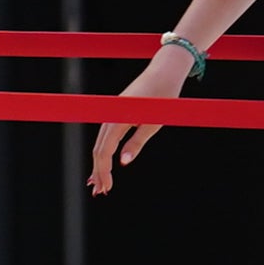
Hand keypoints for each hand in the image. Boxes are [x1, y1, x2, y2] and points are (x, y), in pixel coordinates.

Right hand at [90, 47, 192, 194]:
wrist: (165, 72)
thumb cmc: (163, 97)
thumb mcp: (153, 124)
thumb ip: (136, 143)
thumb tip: (123, 163)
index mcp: (117, 119)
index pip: (104, 151)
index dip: (103, 171)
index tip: (107, 188)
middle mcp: (111, 117)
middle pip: (98, 149)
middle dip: (98, 171)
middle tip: (100, 192)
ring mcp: (113, 114)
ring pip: (101, 143)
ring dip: (100, 164)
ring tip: (99, 183)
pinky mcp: (117, 113)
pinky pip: (106, 136)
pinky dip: (104, 151)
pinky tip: (105, 162)